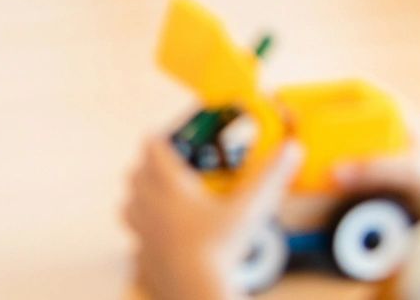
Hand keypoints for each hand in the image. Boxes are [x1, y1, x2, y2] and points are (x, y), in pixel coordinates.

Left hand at [122, 134, 301, 299]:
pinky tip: (159, 239)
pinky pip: (134, 240)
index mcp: (170, 186)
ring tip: (157, 200)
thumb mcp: (249, 210)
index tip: (172, 135)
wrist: (195, 292)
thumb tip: (292, 149)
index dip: (162, 137)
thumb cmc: (219, 250)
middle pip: (136, 173)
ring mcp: (141, 232)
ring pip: (127, 204)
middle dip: (149, 166)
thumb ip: (270, 177)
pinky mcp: (141, 257)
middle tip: (169, 168)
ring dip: (139, 197)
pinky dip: (142, 234)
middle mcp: (149, 204)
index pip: (154, 146)